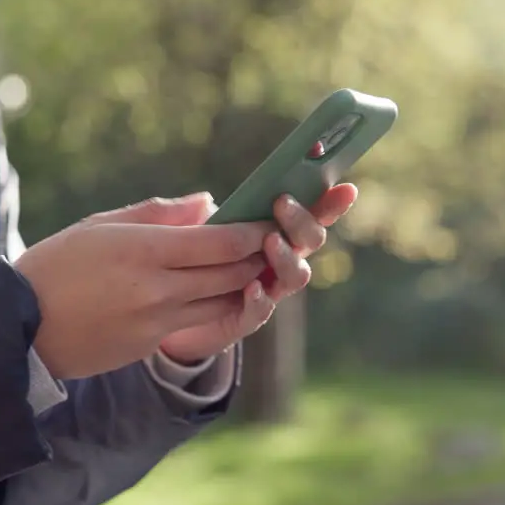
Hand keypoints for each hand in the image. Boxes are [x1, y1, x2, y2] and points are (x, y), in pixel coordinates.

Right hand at [13, 194, 274, 379]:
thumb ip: (158, 213)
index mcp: (143, 250)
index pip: (220, 241)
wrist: (20, 326)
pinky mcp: (150, 344)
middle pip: (231, 274)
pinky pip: (197, 323)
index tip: (266, 220)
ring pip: (222, 303)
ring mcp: (156, 321)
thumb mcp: (100, 225)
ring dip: (242, 286)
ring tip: (250, 267)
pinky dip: (214, 306)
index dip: (252, 231)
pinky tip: (217, 292)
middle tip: (272, 243)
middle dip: (257, 257)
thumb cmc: (55, 265)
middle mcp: (156, 288)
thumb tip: (207, 203)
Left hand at [158, 184, 358, 363]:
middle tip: (282, 203)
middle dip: (302, 220)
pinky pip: (261, 310)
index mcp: (271, 230)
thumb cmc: (178, 261)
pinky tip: (251, 287)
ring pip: (296, 275)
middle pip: (310, 240)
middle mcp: (278, 260)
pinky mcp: (246, 319)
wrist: (162, 314)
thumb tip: (206, 200)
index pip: (310, 212)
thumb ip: (189, 215)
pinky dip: (260, 298)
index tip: (342, 185)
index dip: (329, 200)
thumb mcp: (179, 231)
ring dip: (287, 256)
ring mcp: (267, 290)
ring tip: (270, 241)